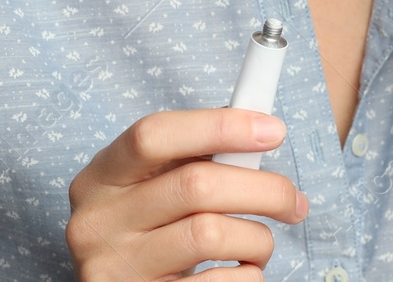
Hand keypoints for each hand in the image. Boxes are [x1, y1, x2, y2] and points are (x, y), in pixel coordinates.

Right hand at [66, 107, 308, 280]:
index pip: (152, 134)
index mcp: (101, 177)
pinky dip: (247, 276)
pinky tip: (244, 270)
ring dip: (257, 238)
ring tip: (261, 243)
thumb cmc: (146, 230)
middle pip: (196, 185)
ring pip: (211, 235)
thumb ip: (190, 158)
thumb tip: (258, 128)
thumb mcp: (148, 187)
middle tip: (293, 201)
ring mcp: (116, 267)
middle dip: (263, 189)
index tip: (272, 129)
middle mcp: (99, 221)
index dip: (218, 126)